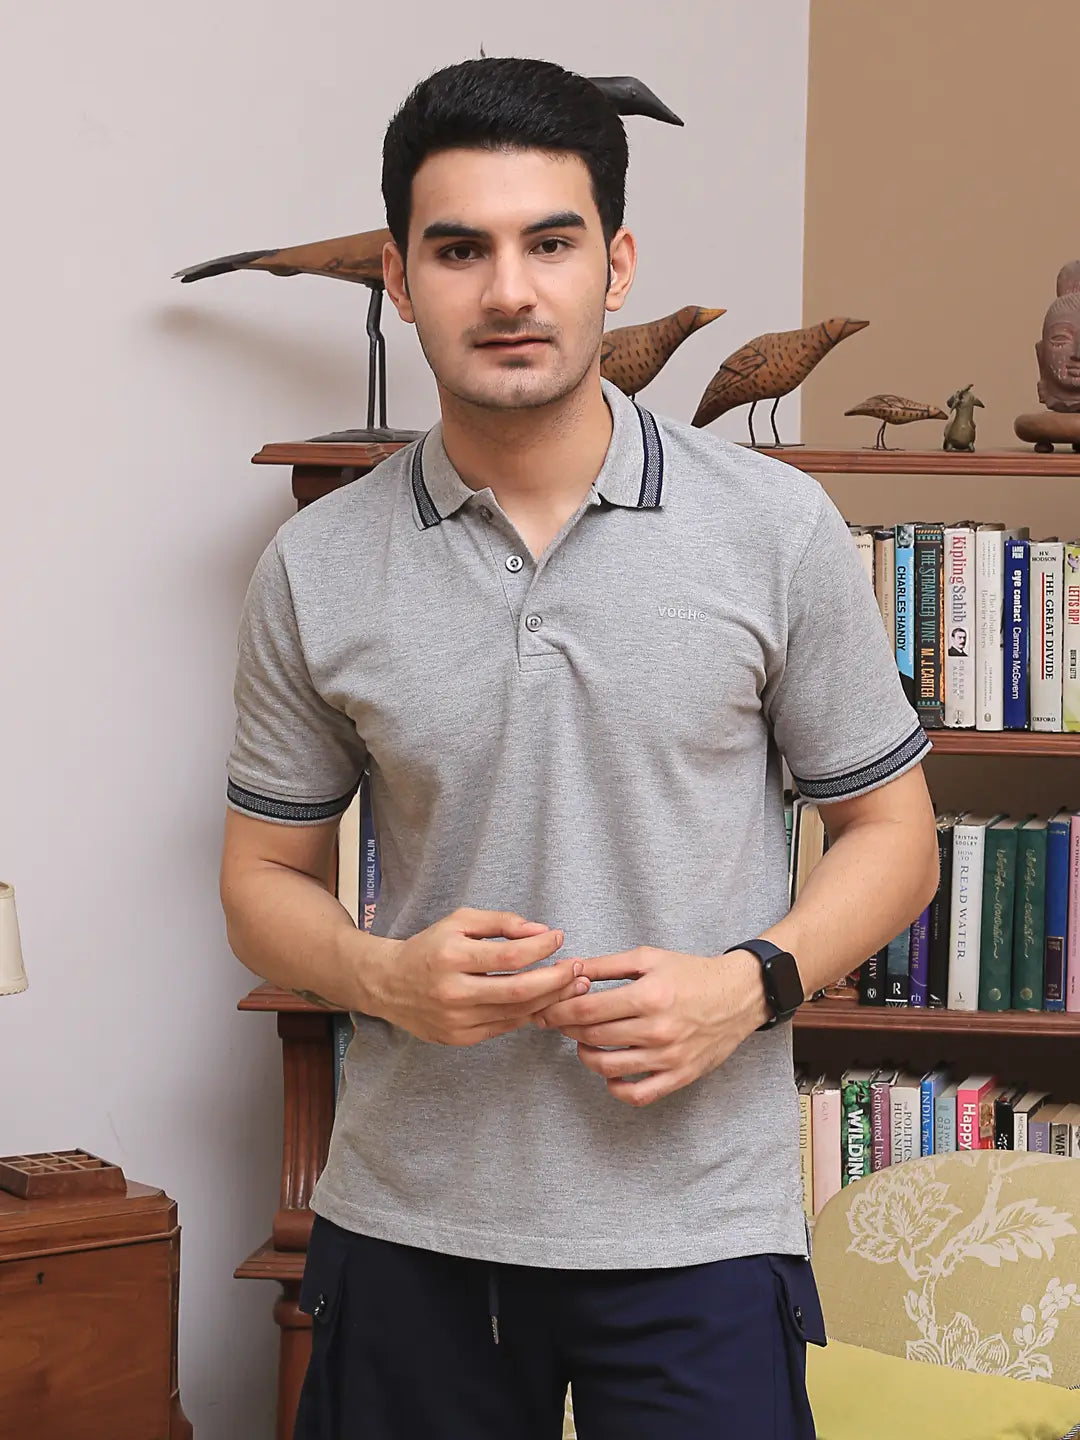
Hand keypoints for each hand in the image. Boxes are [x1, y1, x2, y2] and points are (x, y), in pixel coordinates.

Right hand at [362, 907, 588, 1045]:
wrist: (388, 984)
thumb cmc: (428, 947)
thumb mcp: (459, 922)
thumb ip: (501, 922)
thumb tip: (540, 930)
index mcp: (452, 957)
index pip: (510, 956)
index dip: (542, 947)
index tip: (559, 937)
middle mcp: (453, 992)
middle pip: (520, 990)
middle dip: (557, 980)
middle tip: (578, 968)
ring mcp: (457, 1020)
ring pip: (517, 1013)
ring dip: (550, 999)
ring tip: (572, 985)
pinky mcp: (460, 1038)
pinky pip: (505, 1026)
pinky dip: (529, 1013)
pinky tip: (545, 1000)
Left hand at [533, 946, 768, 1105]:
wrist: (739, 995)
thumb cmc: (692, 973)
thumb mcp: (649, 957)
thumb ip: (606, 965)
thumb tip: (569, 970)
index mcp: (649, 996)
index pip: (587, 1011)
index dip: (558, 1011)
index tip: (546, 1010)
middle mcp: (658, 1030)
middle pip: (592, 1038)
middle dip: (566, 1030)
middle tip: (557, 1023)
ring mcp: (669, 1058)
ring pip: (608, 1068)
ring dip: (585, 1056)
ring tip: (583, 1043)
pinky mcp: (680, 1076)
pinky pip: (638, 1095)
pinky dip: (616, 1087)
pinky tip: (610, 1071)